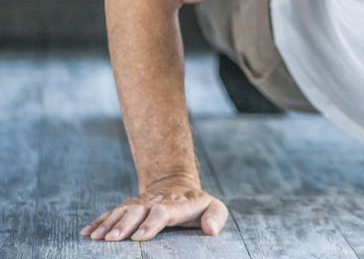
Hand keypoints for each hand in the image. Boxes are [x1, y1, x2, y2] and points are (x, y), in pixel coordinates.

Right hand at [81, 175, 227, 241]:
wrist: (175, 184)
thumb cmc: (196, 204)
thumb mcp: (213, 207)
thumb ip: (216, 217)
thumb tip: (210, 229)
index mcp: (176, 204)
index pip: (162, 212)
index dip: (150, 224)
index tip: (139, 237)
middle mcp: (154, 202)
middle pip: (137, 212)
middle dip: (124, 225)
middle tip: (112, 239)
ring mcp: (138, 204)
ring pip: (121, 212)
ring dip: (108, 224)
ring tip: (96, 238)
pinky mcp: (127, 207)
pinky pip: (110, 213)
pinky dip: (98, 222)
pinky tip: (86, 233)